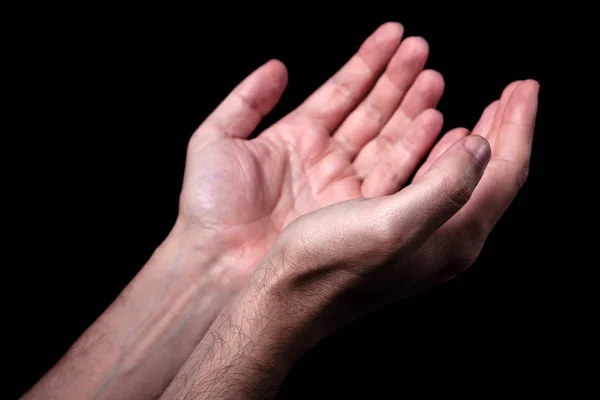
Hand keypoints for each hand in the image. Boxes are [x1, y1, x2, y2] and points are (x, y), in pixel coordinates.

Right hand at [159, 80, 538, 398]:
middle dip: (506, 127)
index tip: (524, 87)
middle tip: (516, 92)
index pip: (506, 173)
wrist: (287, 300)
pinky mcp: (394, 229)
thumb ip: (447, 185)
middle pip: (491, 173)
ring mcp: (420, 234)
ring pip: (461, 173)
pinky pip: (431, 181)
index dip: (518, 126)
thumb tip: (481, 146)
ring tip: (483, 106)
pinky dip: (440, 151)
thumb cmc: (330, 267)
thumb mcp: (392, 226)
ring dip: (473, 133)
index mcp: (454, 236)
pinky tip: (437, 138)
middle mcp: (444, 238)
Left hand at [177, 23, 445, 288]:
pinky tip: (434, 125)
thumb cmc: (210, 208)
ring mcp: (341, 186)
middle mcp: (324, 159)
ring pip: (386, 140)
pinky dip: (414, 152)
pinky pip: (390, 178)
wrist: (216, 264)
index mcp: (295, 137)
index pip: (341, 91)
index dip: (368, 62)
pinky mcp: (354, 214)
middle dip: (397, 79)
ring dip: (411, 109)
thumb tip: (277, 66)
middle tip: (422, 49)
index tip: (394, 34)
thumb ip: (246, 100)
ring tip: (433, 78)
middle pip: (369, 112)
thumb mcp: (216, 140)